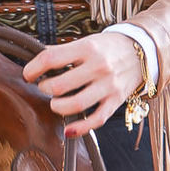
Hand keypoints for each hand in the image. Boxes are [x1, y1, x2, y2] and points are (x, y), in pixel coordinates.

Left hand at [21, 31, 144, 137]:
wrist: (141, 51)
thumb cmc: (108, 47)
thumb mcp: (86, 41)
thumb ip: (64, 52)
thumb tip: (38, 62)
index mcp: (87, 48)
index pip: (50, 58)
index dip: (33, 68)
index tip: (28, 74)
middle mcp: (98, 66)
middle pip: (60, 85)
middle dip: (45, 88)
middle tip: (45, 87)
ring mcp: (108, 85)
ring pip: (75, 104)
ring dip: (58, 107)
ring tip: (55, 103)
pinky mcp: (116, 101)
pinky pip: (96, 120)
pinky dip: (80, 128)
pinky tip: (69, 129)